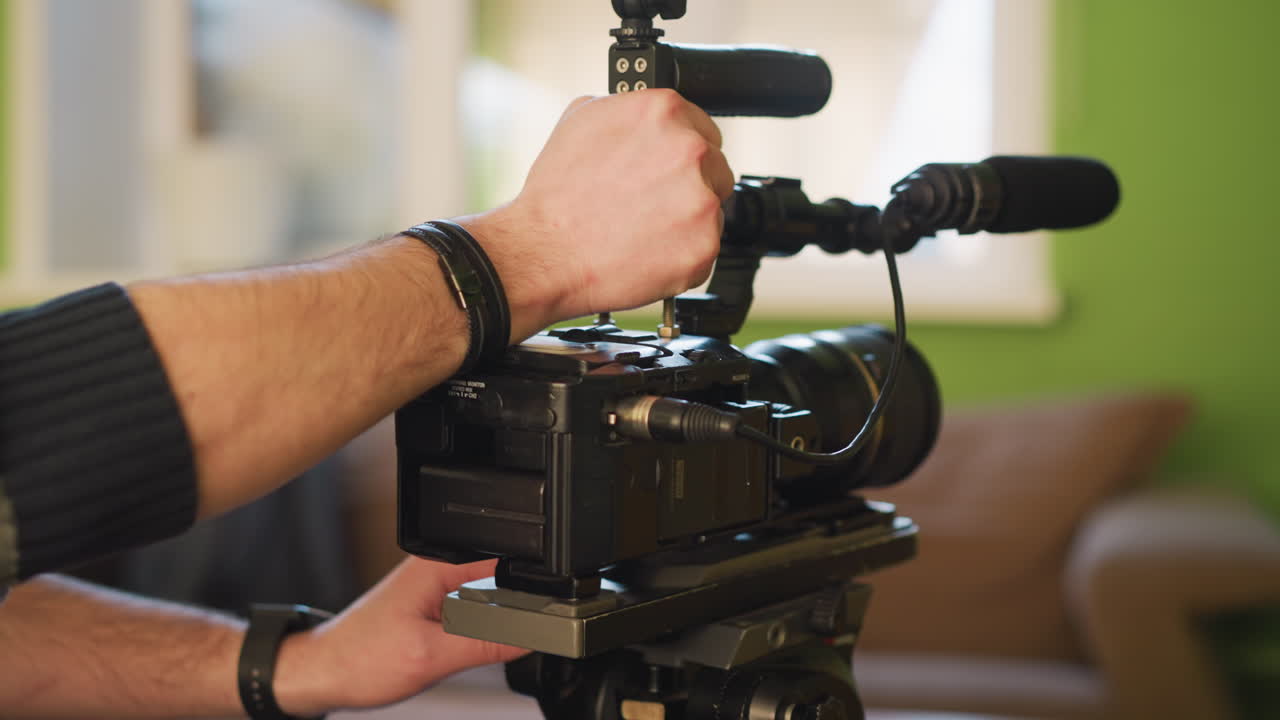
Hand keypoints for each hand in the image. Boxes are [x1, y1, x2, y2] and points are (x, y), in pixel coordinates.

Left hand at [273, 557, 525, 714]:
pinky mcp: (431, 607)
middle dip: (512, 612)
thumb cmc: (359, 659)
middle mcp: (437, 569)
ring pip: (486, 601)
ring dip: (492, 625)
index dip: (532, 591)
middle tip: (501, 646)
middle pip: (501, 582)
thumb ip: (487, 643)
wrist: (322, 675)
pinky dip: (475, 633)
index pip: (506, 565)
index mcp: (439, 566)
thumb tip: (533, 635)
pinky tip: (461, 651)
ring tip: (466, 650)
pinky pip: (469, 613)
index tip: (543, 622)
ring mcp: (434, 588)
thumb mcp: (432, 656)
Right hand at [459, 89, 735, 340]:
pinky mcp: (703, 245)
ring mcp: (701, 200)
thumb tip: (645, 120)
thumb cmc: (555, 194)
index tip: (669, 169)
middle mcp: (690, 150)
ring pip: (711, 210)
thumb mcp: (580, 121)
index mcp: (664, 112)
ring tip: (642, 229)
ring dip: (686, 220)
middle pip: (715, 168)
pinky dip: (681, 254)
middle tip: (651, 204)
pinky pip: (704, 248)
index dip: (683, 153)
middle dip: (689, 186)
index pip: (703, 129)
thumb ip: (627, 112)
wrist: (544, 252)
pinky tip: (647, 251)